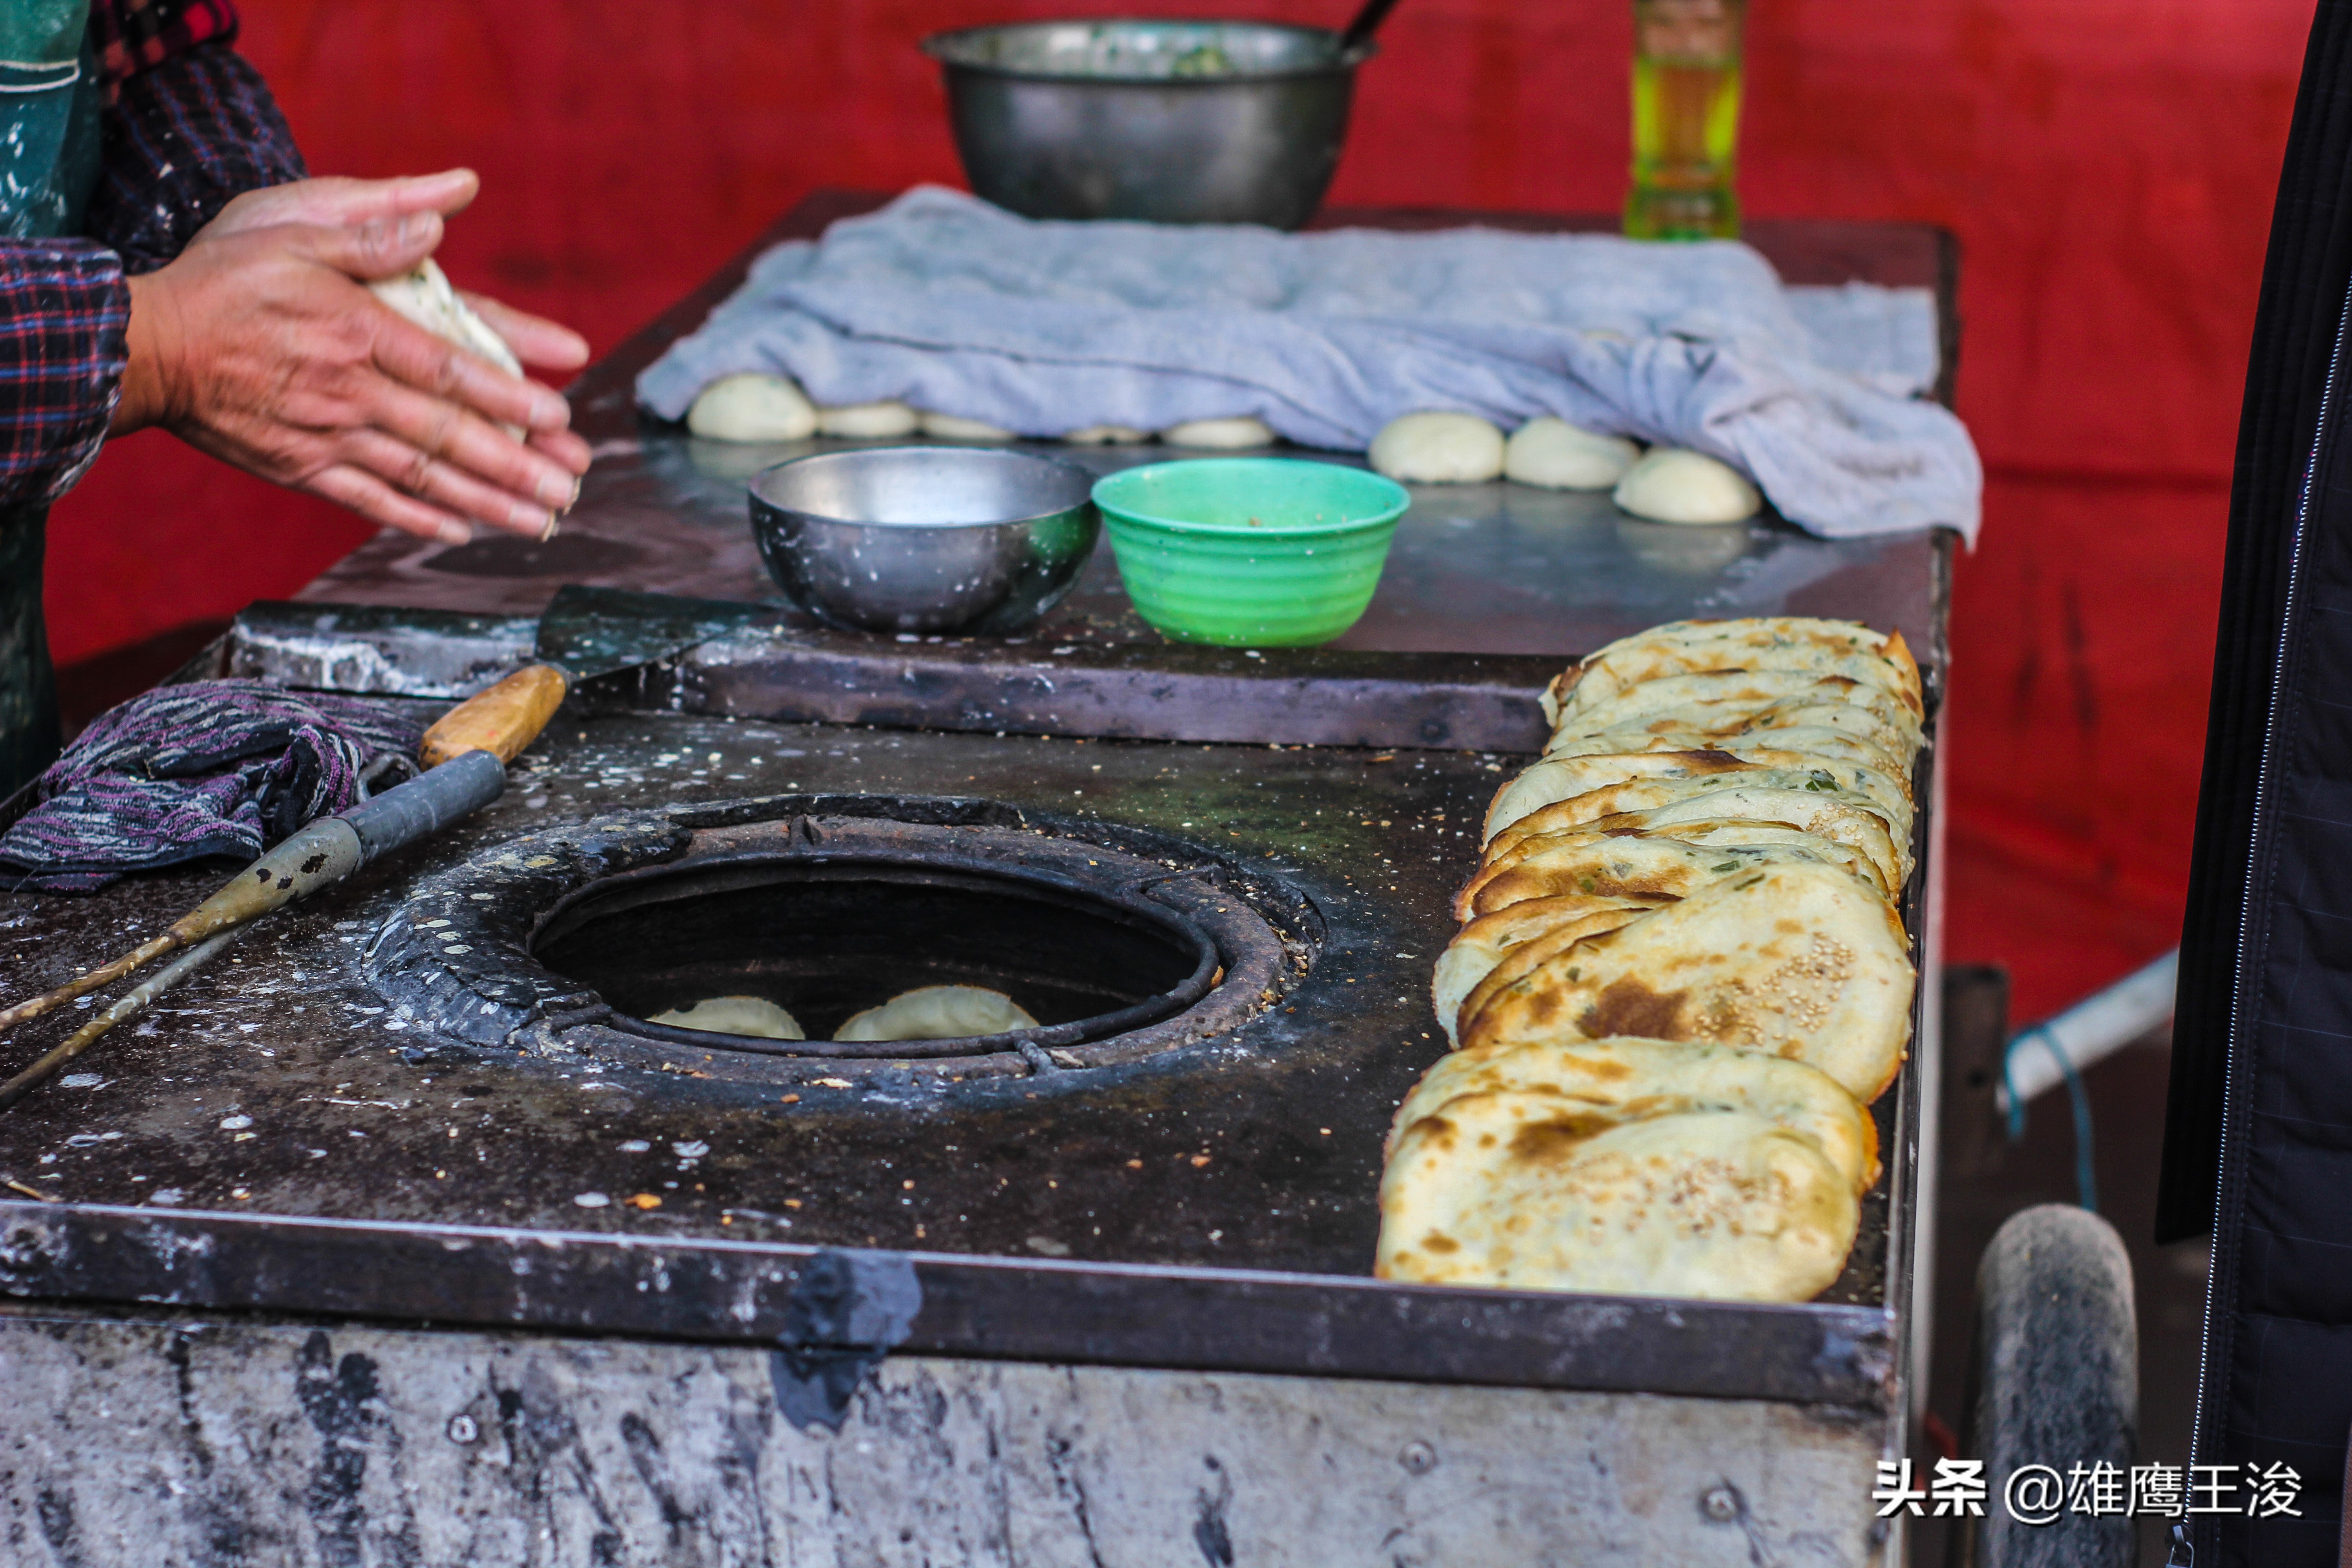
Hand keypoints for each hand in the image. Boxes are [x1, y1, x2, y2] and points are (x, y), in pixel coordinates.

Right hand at [113, 171, 591, 543]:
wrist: (144, 345)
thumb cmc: (222, 278)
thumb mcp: (292, 227)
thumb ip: (372, 228)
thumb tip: (443, 216)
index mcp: (356, 329)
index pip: (449, 368)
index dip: (508, 396)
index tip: (558, 416)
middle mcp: (349, 391)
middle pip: (447, 435)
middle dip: (516, 464)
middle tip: (571, 485)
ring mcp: (326, 436)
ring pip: (421, 477)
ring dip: (486, 501)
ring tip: (541, 519)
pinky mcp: (302, 467)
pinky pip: (371, 501)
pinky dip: (419, 519)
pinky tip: (462, 530)